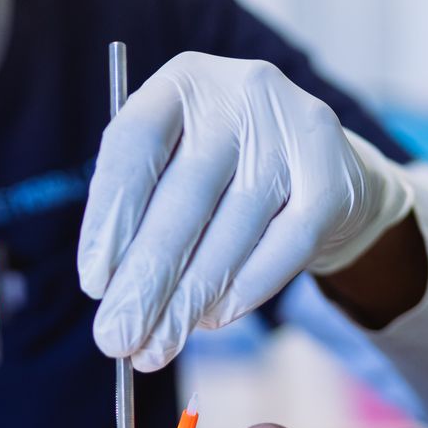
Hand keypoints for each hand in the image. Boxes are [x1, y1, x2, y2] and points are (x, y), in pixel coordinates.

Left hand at [78, 52, 414, 370]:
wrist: (326, 172)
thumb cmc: (225, 178)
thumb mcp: (176, 172)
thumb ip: (141, 218)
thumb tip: (111, 296)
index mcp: (184, 81)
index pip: (134, 143)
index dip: (109, 217)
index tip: (94, 283)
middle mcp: (241, 92)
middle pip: (183, 197)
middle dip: (145, 281)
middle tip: (116, 339)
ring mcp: (294, 131)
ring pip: (231, 231)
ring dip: (188, 300)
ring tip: (156, 346)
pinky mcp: (334, 178)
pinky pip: (283, 247)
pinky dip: (244, 290)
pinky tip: (213, 319)